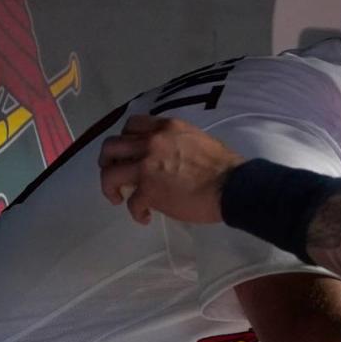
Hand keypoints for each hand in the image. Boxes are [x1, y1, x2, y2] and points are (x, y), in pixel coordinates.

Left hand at [99, 115, 243, 224]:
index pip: (132, 125)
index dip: (125, 139)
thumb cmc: (224, 165)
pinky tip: (145, 217)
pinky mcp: (148, 191)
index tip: (130, 152)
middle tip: (116, 174)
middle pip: (112, 147)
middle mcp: (151, 143)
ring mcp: (146, 167)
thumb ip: (177, 142)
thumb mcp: (198, 140)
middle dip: (107, 162)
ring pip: (110, 174)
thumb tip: (170, 155)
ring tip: (118, 198)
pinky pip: (131, 203)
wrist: (232, 186)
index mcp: (167, 129)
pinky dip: (136, 212)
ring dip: (110, 187)